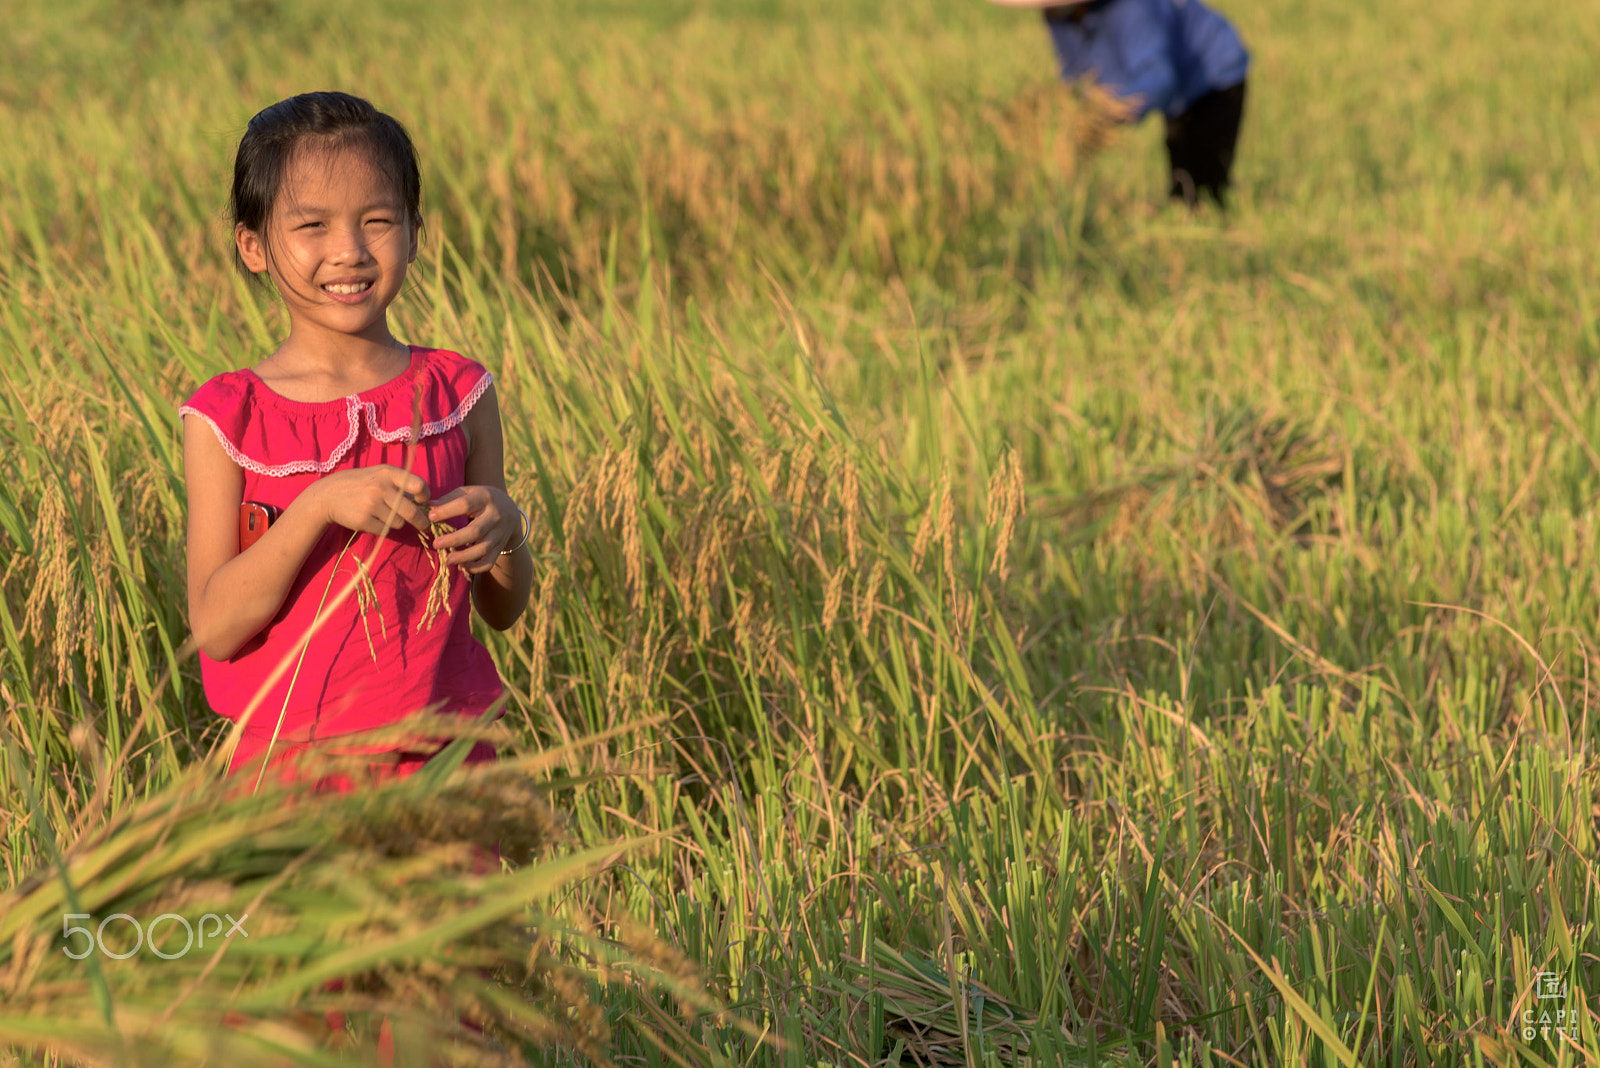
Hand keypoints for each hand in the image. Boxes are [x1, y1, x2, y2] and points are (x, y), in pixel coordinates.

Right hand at [311, 465, 431, 536]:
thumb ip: (400, 483)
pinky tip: (371, 519)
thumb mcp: (379, 474)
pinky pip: (385, 530)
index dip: (425, 496)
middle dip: (421, 522)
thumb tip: (425, 503)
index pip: (418, 485)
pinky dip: (382, 528)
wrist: (328, 495)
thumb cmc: (360, 484)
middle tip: (425, 526)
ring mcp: (371, 504)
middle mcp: (380, 487)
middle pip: (412, 511)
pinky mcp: (364, 520)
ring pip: (399, 523)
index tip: (424, 502)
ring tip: (383, 514)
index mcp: (387, 473)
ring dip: (396, 522)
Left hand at [426, 486, 520, 573]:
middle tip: (436, 544)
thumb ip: (450, 498)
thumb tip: (428, 506)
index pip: (465, 504)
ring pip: (483, 548)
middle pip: (475, 530)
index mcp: (485, 498)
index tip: (430, 517)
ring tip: (447, 559)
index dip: (447, 511)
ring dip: (465, 556)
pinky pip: (490, 561)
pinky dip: (476, 568)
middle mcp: (495, 516)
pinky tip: (462, 566)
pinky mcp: (499, 547)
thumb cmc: (481, 499)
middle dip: (455, 539)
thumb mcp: (469, 492)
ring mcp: (499, 533)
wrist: (510, 510)